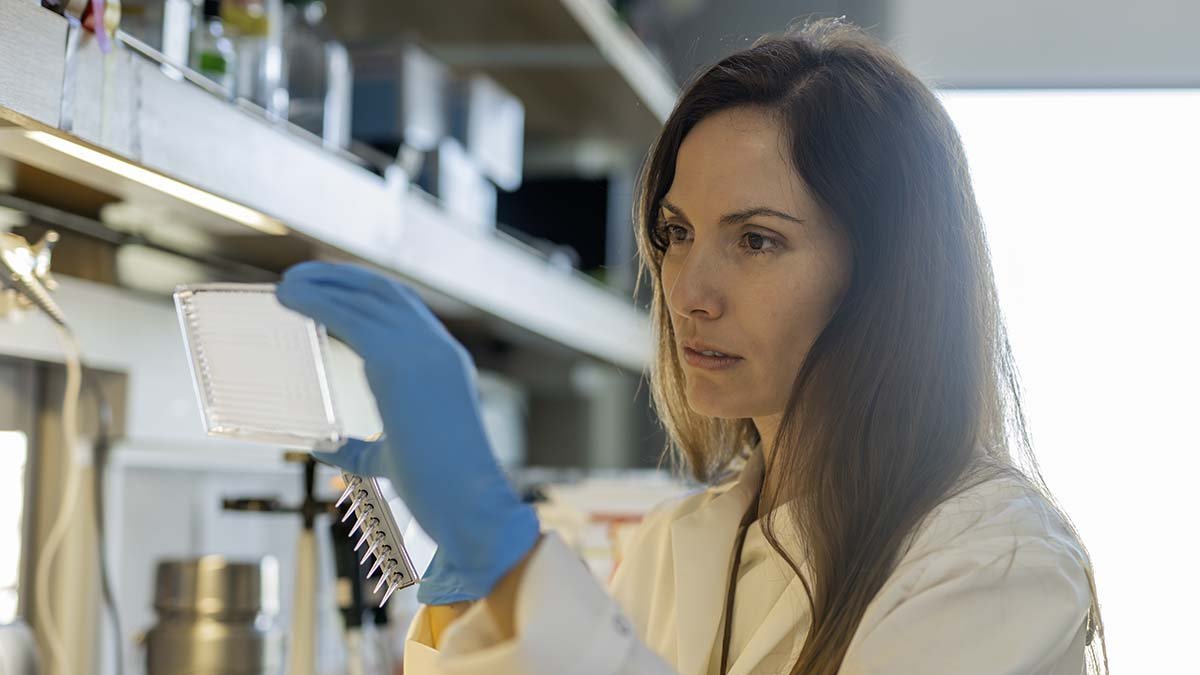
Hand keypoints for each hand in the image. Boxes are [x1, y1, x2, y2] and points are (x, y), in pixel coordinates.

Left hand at [276, 261, 539, 603]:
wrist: (470, 505)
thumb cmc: (438, 491)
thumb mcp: (392, 459)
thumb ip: (359, 448)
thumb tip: (321, 446)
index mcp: (446, 364)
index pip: (406, 309)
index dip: (367, 291)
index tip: (332, 288)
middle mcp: (438, 349)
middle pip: (386, 291)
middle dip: (342, 278)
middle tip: (300, 278)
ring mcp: (422, 352)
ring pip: (368, 296)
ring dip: (324, 283)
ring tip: (288, 284)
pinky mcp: (398, 365)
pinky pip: (350, 318)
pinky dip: (317, 301)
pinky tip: (290, 298)